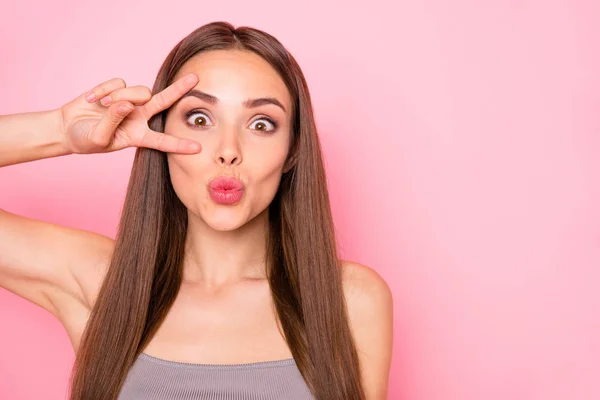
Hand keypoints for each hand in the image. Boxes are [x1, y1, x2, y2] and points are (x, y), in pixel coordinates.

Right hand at [59, 73, 200, 154]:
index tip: (197, 149)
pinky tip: (91, 100)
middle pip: (163, 101)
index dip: (179, 145)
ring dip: (119, 97)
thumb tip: (125, 104)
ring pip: (137, 91)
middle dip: (179, 89)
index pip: (162, 141)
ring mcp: (129, 102)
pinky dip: (102, 91)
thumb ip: (113, 122)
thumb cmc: (84, 139)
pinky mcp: (116, 89)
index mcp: (138, 136)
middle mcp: (138, 117)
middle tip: (195, 77)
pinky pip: (117, 83)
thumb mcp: (98, 138)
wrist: (66, 127)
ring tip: (101, 107)